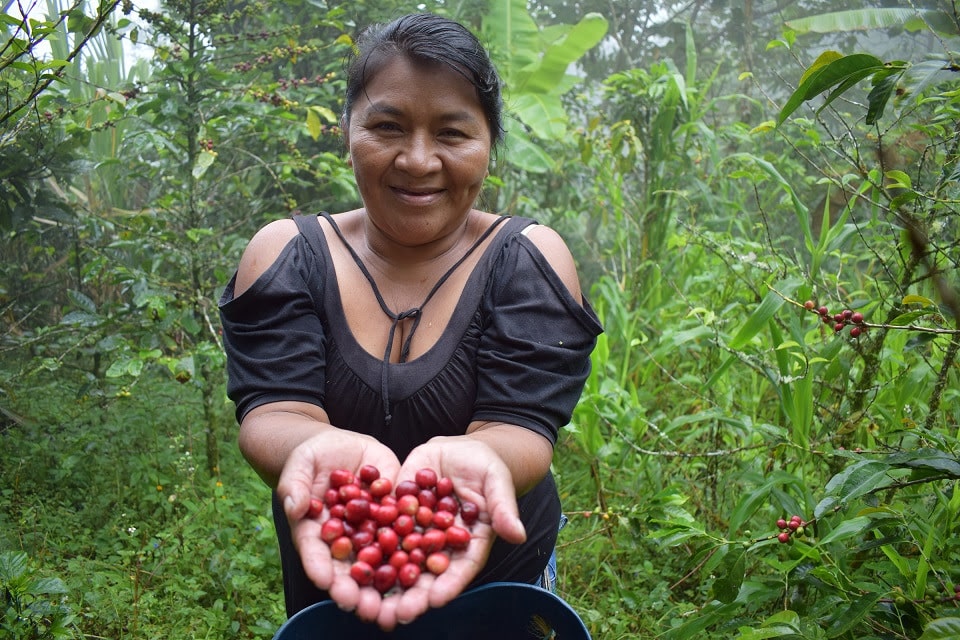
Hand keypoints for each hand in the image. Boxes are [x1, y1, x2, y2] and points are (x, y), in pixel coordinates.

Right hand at [276, 429, 400, 619]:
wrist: (343, 447)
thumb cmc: (313, 457)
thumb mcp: (300, 464)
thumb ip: (295, 485)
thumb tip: (294, 506)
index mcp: (316, 531)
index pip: (316, 554)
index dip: (320, 568)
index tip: (326, 582)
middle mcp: (345, 538)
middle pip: (349, 567)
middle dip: (357, 589)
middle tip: (365, 607)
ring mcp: (371, 529)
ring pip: (380, 558)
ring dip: (389, 581)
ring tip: (398, 604)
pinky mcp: (394, 514)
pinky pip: (406, 530)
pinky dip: (417, 548)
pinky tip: (426, 563)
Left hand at [373, 436, 525, 629]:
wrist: (459, 449)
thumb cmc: (487, 466)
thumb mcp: (496, 483)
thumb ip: (503, 508)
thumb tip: (518, 534)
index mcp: (467, 543)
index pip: (459, 569)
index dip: (448, 585)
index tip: (435, 600)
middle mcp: (439, 544)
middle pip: (425, 573)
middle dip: (411, 594)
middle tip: (395, 614)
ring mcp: (416, 531)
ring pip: (398, 559)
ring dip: (383, 579)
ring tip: (368, 598)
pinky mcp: (396, 513)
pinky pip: (380, 528)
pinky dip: (366, 544)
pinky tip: (349, 558)